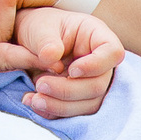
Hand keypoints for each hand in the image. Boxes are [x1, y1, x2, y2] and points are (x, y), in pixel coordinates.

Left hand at [0, 7, 121, 117]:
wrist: (27, 42)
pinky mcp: (80, 99)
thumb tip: (51, 58)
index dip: (96, 65)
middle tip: (40, 85)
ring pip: (89, 104)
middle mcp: (99, 62)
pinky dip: (54, 112)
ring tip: (35, 100)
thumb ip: (46, 41)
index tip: (72, 70)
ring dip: (61, 106)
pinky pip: (75, 112)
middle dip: (68, 90)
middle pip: (99, 85)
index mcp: (96, 36)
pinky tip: (35, 104)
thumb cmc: (39, 28)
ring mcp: (91, 82)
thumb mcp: (38, 27)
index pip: (112, 52)